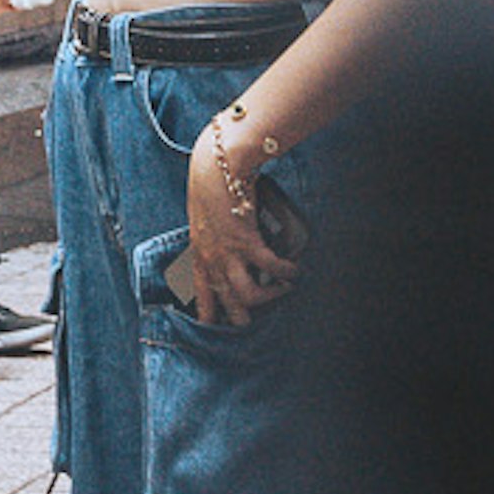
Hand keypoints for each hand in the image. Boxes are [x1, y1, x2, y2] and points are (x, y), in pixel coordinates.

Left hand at [179, 120, 300, 328]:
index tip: (215, 329)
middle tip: (260, 317)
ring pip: (248, 297)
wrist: (217, 164)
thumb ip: (215, 238)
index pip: (200, 296)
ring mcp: (228, 253)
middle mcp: (211, 259)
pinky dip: (287, 273)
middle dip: (244, 318)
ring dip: (269, 298)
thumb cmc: (211, 186)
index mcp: (198, 254)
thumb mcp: (205, 218)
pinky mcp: (248, 242)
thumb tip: (232, 251)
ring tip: (283, 290)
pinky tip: (295, 270)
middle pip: (227, 305)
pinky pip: (272, 269)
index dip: (209, 315)